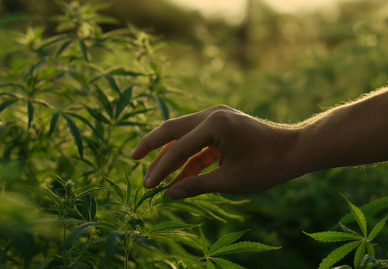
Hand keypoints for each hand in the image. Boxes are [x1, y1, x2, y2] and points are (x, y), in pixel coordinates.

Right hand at [131, 105, 301, 198]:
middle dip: (152, 146)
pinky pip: (198, 141)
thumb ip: (196, 186)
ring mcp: (217, 117)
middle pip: (172, 129)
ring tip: (155, 174)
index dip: (160, 169)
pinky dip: (189, 157)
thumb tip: (168, 194)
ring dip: (170, 154)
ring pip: (183, 134)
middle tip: (133, 159)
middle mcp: (212, 114)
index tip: (147, 186)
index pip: (178, 148)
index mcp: (214, 124)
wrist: (296, 150)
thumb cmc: (267, 165)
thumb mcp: (229, 180)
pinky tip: (180, 176)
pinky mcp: (222, 125)